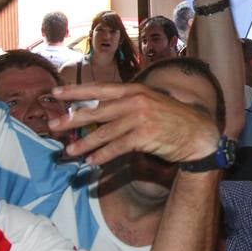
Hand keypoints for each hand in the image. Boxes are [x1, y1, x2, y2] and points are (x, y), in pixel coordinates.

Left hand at [49, 83, 219, 165]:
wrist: (198, 133)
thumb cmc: (172, 119)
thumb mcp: (149, 103)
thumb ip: (126, 105)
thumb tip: (99, 112)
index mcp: (134, 89)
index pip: (99, 89)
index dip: (75, 91)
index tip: (55, 93)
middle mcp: (135, 100)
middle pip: (96, 111)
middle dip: (72, 119)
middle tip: (53, 125)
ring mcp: (140, 117)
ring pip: (104, 132)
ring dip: (84, 144)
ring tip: (68, 152)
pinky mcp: (145, 136)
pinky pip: (117, 147)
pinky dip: (103, 155)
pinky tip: (91, 161)